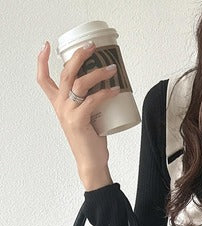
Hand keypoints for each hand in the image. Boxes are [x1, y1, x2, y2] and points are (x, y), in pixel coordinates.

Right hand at [36, 40, 120, 181]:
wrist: (90, 162)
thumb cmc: (91, 140)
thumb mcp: (86, 116)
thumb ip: (88, 101)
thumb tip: (106, 85)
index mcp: (59, 103)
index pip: (43, 79)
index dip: (42, 60)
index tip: (47, 45)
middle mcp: (60, 105)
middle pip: (65, 73)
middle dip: (79, 56)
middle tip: (92, 47)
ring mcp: (68, 112)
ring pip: (80, 83)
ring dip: (97, 72)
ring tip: (112, 69)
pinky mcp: (78, 120)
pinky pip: (93, 100)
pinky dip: (105, 93)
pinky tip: (115, 89)